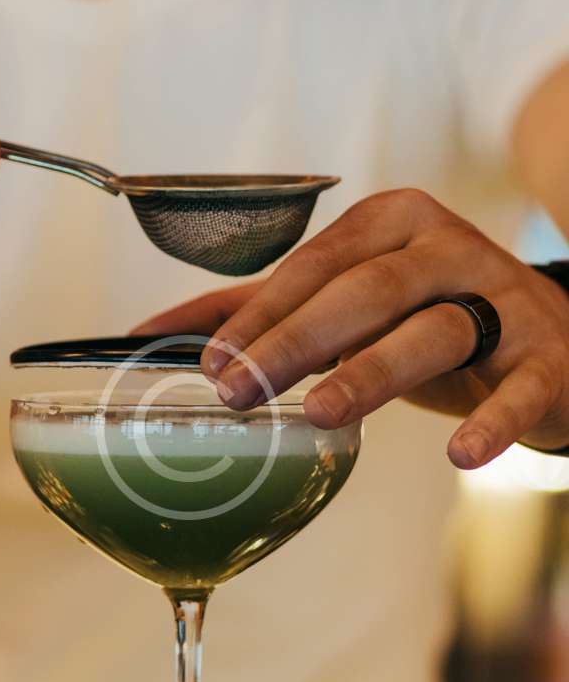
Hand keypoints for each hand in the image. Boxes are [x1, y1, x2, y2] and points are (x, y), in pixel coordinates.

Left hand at [133, 189, 568, 468]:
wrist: (546, 337)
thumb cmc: (425, 314)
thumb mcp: (346, 300)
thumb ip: (257, 309)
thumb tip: (152, 331)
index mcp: (392, 225)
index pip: (315, 265)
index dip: (262, 314)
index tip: (212, 365)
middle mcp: (446, 249)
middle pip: (366, 290)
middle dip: (297, 339)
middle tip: (241, 391)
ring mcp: (503, 301)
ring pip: (434, 330)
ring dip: (374, 370)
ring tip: (322, 413)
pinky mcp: (548, 358)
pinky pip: (521, 388)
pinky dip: (493, 420)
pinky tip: (460, 456)